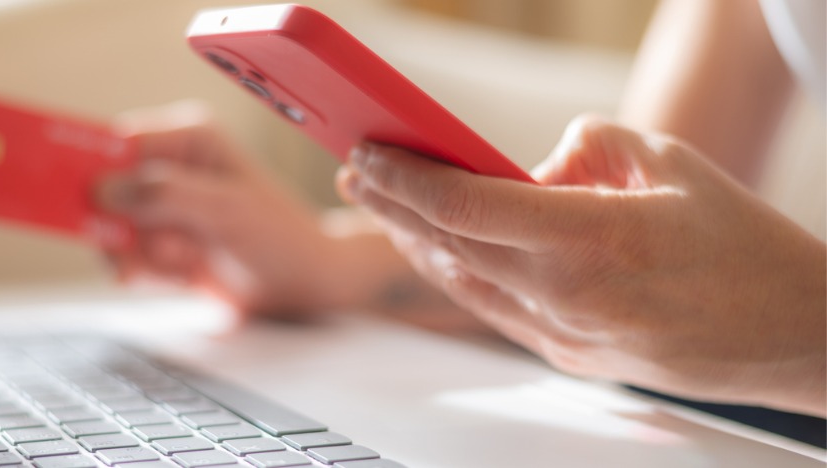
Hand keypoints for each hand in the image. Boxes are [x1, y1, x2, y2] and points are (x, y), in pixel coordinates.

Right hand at [95, 101, 340, 315]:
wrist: (304, 286)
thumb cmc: (280, 237)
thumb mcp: (226, 211)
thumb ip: (165, 194)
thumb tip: (101, 187)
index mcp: (188, 137)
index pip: (118, 143)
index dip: (91, 169)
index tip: (76, 196)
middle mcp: (169, 166)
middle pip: (105, 191)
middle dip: (124, 228)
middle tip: (161, 248)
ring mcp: (161, 206)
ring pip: (112, 231)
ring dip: (144, 256)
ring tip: (187, 261)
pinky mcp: (159, 242)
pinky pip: (128, 259)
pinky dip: (153, 274)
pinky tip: (188, 273)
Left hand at [338, 115, 825, 415]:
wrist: (792, 335)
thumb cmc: (744, 248)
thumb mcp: (671, 162)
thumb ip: (589, 146)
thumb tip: (531, 165)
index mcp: (593, 236)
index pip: (467, 203)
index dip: (407, 176)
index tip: (370, 153)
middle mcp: (568, 292)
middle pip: (449, 243)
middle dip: (392, 204)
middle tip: (356, 173)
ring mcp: (566, 333)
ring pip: (463, 282)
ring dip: (414, 241)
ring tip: (384, 206)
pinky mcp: (571, 355)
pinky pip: (494, 310)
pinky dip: (456, 276)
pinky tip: (437, 253)